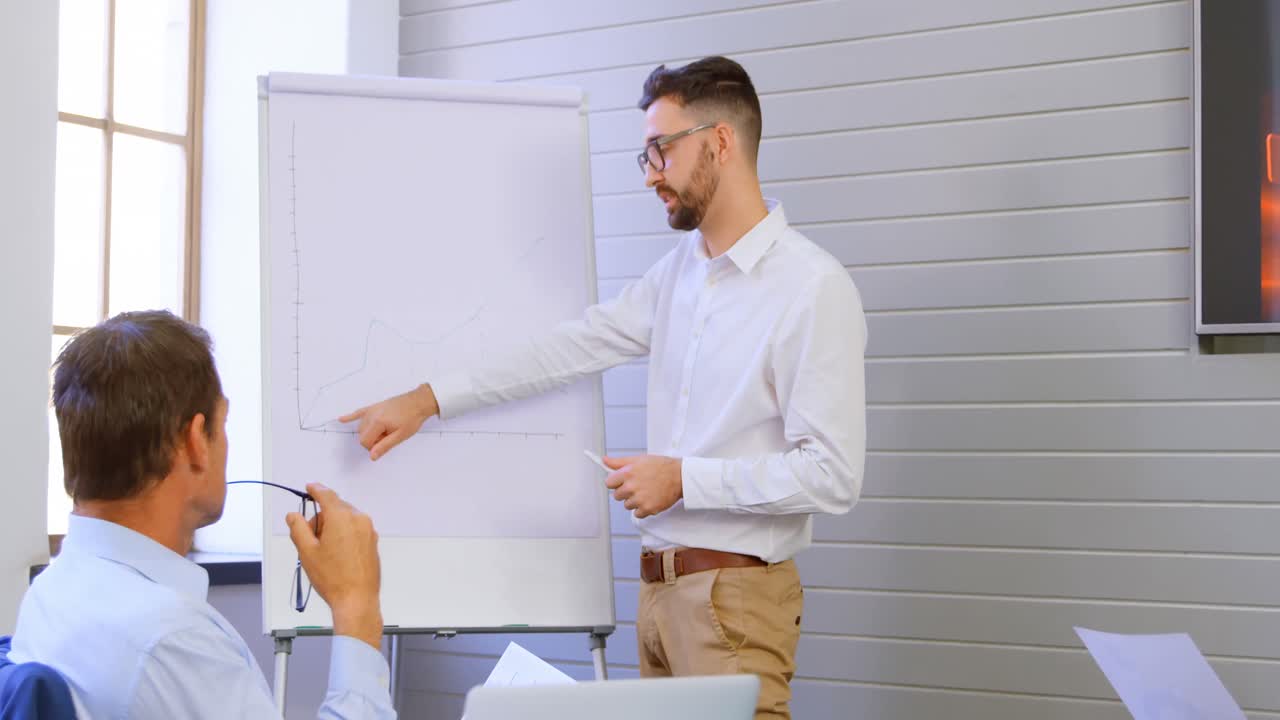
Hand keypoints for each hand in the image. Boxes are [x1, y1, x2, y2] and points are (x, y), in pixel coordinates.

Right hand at [286, 483, 382, 649]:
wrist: (357, 599)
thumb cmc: (332, 578)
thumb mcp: (307, 552)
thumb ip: (298, 528)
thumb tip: (294, 515)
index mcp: (342, 518)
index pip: (327, 495)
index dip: (316, 490)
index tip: (310, 487)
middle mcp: (359, 519)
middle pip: (335, 508)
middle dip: (321, 518)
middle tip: (311, 539)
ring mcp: (369, 530)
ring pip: (346, 519)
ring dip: (333, 527)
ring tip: (325, 551)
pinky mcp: (373, 541)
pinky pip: (355, 529)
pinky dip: (344, 533)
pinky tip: (337, 554)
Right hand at [339, 383, 439, 460]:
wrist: (419, 402)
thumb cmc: (412, 419)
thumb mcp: (400, 436)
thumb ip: (384, 446)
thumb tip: (372, 457)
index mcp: (377, 422)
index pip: (364, 441)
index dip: (373, 447)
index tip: (384, 443)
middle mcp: (371, 414)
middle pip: (362, 435)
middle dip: (372, 439)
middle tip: (388, 436)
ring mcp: (371, 409)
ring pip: (362, 427)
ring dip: (370, 432)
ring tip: (387, 429)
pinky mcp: (374, 406)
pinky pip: (359, 412)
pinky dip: (350, 417)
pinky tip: (341, 419)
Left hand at [603, 455, 682, 518]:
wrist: (680, 476)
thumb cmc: (660, 466)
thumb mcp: (639, 459)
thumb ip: (619, 462)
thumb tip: (604, 460)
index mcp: (627, 473)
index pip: (609, 483)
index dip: (616, 482)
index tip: (622, 481)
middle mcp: (631, 487)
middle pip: (617, 496)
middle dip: (625, 492)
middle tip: (638, 485)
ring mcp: (639, 499)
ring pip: (627, 505)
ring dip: (634, 501)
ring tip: (646, 491)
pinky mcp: (648, 509)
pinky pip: (637, 514)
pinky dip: (643, 509)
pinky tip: (650, 499)